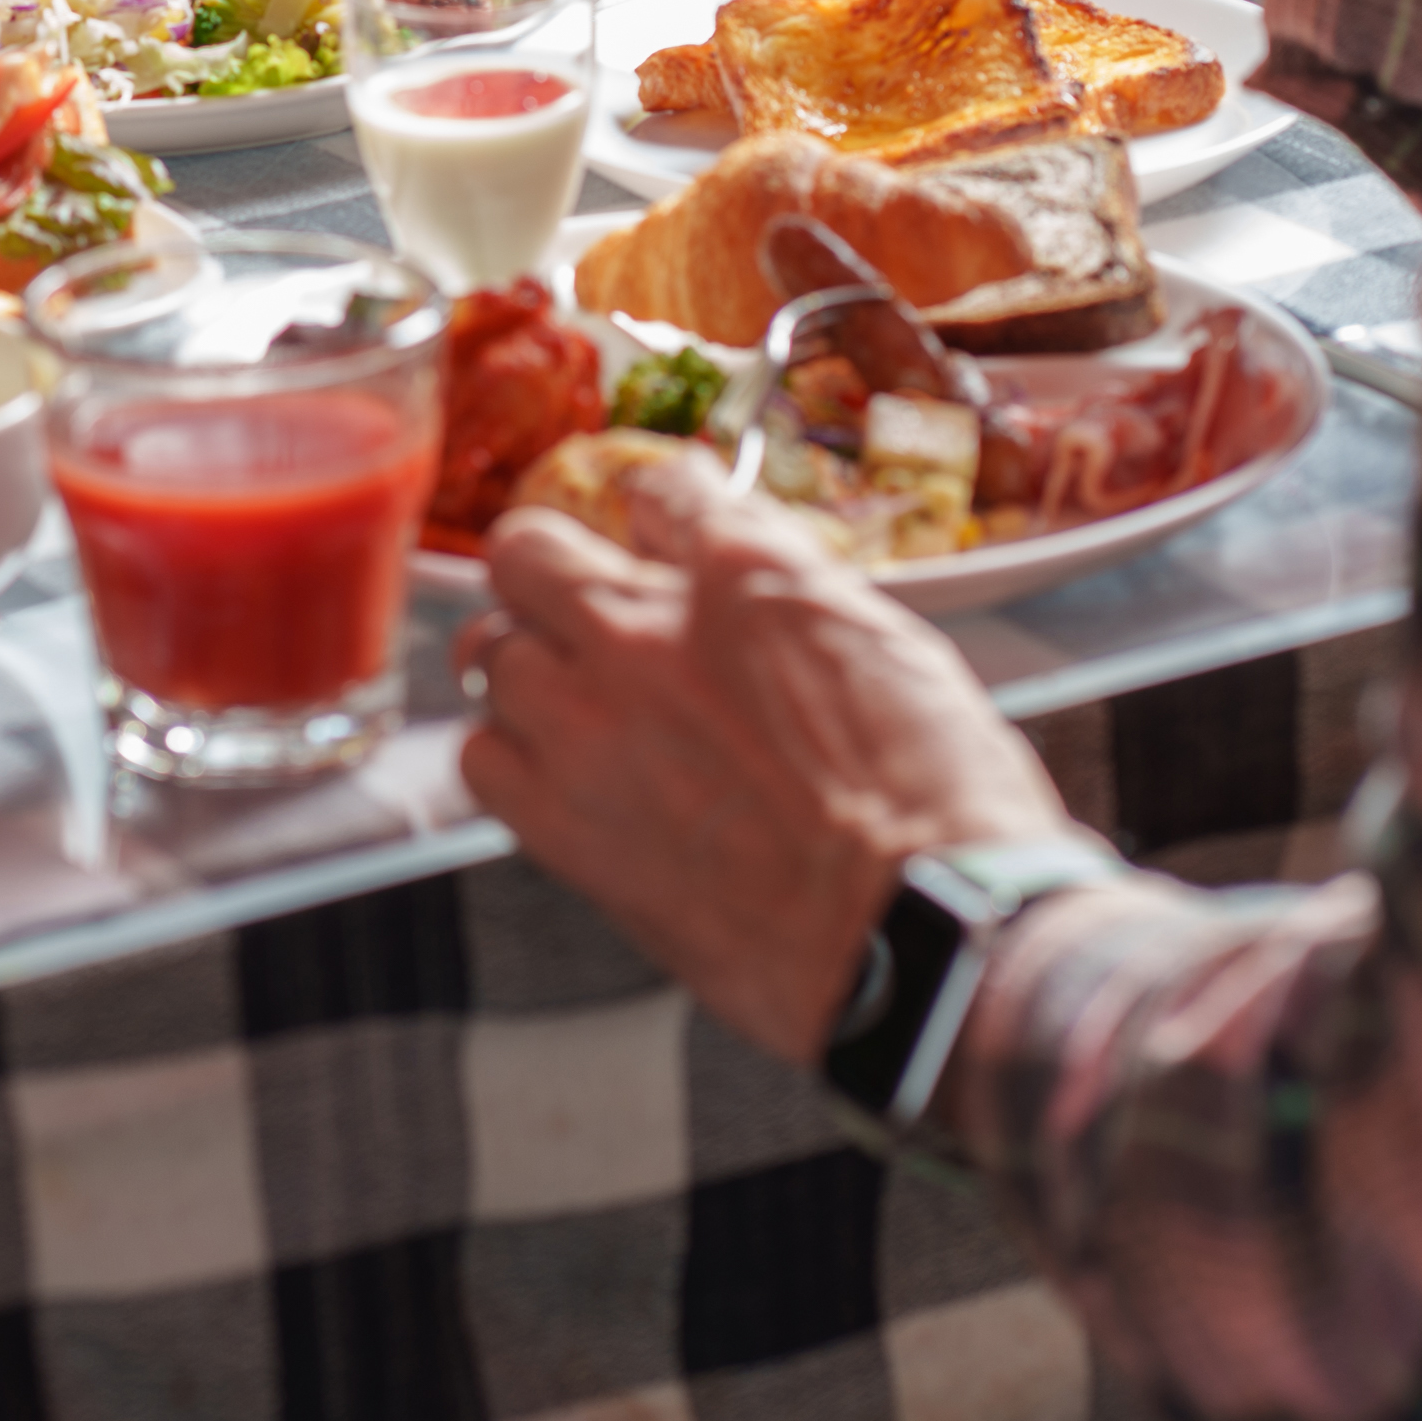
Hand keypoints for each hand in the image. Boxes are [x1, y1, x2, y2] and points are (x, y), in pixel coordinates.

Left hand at [456, 454, 1076, 1064]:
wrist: (923, 931)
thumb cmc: (941, 806)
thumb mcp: (898, 650)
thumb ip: (802, 603)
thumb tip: (764, 589)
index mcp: (745, 575)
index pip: (661, 489)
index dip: (662, 510)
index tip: (665, 532)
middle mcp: (646, 634)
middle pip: (528, 550)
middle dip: (553, 567)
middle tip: (583, 603)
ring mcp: (591, 726)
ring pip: (489, 652)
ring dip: (527, 667)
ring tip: (572, 703)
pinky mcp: (563, 824)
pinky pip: (481, 759)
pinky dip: (510, 756)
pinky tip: (559, 775)